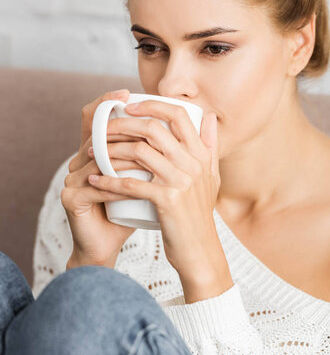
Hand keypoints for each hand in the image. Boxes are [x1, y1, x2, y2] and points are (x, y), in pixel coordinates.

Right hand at [62, 89, 148, 266]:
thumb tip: (196, 123)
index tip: (128, 93)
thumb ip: (164, 154)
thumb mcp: (149, 179)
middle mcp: (77, 161)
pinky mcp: (71, 199)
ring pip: (100, 161)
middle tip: (149, 127)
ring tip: (152, 160)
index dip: (106, 102)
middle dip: (123, 129)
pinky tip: (137, 189)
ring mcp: (71, 179)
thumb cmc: (131, 210)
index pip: (95, 119)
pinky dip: (119, 188)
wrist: (108, 245)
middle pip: (95, 134)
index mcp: (93, 152)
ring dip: (126, 160)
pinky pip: (97, 189)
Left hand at [87, 99, 228, 281]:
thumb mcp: (211, 178)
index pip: (179, 115)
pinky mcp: (167, 201)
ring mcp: (181, 182)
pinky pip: (131, 184)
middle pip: (154, 128)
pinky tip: (94, 181)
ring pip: (139, 152)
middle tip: (103, 130)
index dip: (152, 105)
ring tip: (94, 154)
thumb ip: (210, 147)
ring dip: (111, 150)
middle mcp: (194, 164)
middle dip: (123, 125)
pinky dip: (108, 181)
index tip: (129, 108)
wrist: (199, 250)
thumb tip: (210, 116)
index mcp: (202, 155)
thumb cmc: (198, 214)